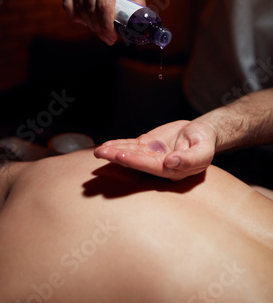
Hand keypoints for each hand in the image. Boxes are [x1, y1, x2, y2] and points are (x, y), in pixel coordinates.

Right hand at [63, 0, 144, 45]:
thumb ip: (137, 4)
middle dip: (100, 30)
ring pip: (81, 10)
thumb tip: (138, 27)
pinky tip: (86, 22)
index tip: (113, 38)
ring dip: (91, 25)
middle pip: (92, 11)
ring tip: (101, 31)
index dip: (107, 26)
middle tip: (109, 39)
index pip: (104, 6)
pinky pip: (68, 6)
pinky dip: (76, 17)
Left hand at [94, 120, 216, 179]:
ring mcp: (150, 155)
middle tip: (102, 153)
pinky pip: (130, 145)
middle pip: (136, 161)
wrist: (201, 133)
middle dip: (118, 157)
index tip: (123, 156)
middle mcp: (158, 165)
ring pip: (130, 153)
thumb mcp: (203, 150)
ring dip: (113, 152)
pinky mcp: (146, 145)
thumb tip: (170, 162)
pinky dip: (117, 144)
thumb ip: (189, 159)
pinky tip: (105, 146)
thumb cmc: (204, 142)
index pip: (151, 166)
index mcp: (172, 169)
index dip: (136, 161)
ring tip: (98, 151)